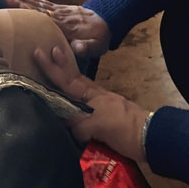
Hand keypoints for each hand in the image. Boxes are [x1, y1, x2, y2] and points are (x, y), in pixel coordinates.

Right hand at [8, 0, 111, 58]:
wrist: (108, 20)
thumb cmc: (100, 37)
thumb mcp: (96, 46)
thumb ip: (86, 47)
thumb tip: (75, 47)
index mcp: (66, 27)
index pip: (46, 20)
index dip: (33, 16)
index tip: (19, 11)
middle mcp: (61, 16)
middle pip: (39, 9)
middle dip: (24, 4)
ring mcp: (60, 11)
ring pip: (40, 4)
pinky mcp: (61, 8)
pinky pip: (44, 3)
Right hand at [34, 44, 148, 162]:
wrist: (150, 138)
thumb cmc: (124, 129)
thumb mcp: (100, 125)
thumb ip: (79, 123)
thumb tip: (63, 123)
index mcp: (92, 95)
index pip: (66, 79)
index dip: (51, 67)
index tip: (39, 52)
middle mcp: (94, 97)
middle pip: (72, 79)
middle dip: (59, 65)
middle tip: (46, 49)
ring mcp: (101, 107)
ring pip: (78, 90)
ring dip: (66, 80)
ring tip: (57, 70)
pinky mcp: (105, 120)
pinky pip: (84, 107)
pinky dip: (74, 102)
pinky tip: (72, 107)